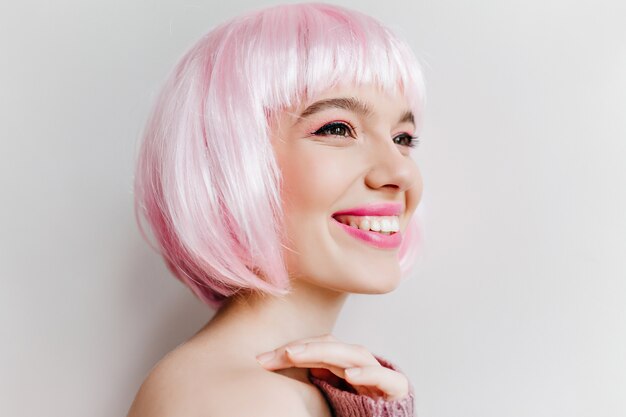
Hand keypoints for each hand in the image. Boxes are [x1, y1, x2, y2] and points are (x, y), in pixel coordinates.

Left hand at [255, 334, 409, 400]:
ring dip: (324, 353)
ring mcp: (380, 374)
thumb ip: (320, 380)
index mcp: (345, 365)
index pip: (317, 348)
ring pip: (353, 355)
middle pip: (331, 347)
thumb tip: (294, 366)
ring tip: (295, 355)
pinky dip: (368, 374)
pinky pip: (384, 378)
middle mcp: (361, 364)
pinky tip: (350, 374)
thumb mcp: (333, 396)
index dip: (290, 351)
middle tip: (273, 356)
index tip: (262, 360)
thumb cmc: (361, 412)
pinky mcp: (397, 389)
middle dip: (301, 349)